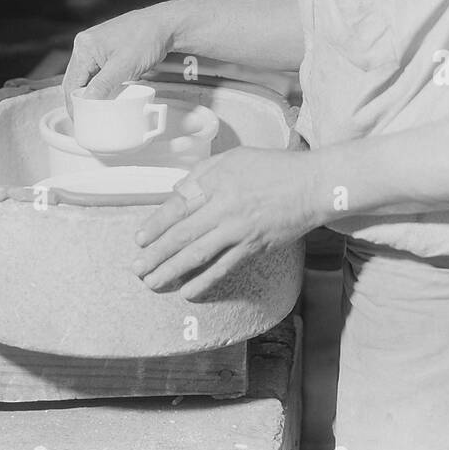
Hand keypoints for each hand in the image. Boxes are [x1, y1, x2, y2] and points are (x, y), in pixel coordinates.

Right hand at [62, 2, 178, 110]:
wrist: (164, 26)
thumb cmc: (146, 39)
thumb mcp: (123, 66)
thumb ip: (102, 85)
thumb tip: (86, 102)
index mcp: (84, 47)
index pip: (72, 82)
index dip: (74, 104)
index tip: (79, 120)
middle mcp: (86, 44)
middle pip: (76, 80)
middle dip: (79, 100)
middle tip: (86, 118)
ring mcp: (95, 46)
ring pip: (86, 76)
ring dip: (89, 92)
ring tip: (94, 110)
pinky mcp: (105, 49)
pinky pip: (96, 71)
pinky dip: (98, 84)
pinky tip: (103, 95)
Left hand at [132, 147, 317, 300]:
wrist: (311, 186)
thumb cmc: (272, 167)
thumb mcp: (233, 157)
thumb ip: (203, 173)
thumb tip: (178, 191)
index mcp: (216, 182)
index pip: (178, 205)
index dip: (156, 224)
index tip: (139, 239)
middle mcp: (224, 208)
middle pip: (183, 234)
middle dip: (156, 253)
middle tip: (137, 268)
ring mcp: (238, 231)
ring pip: (198, 255)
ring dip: (172, 271)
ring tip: (153, 283)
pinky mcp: (253, 247)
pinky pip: (223, 268)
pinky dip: (204, 281)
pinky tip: (188, 291)